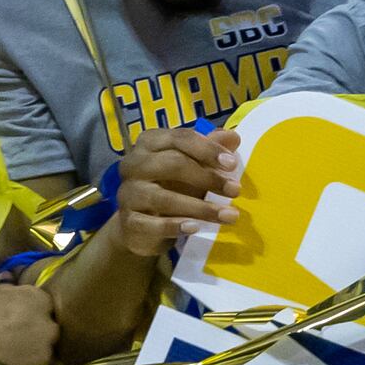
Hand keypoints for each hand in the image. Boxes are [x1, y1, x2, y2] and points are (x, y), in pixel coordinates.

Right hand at [110, 125, 238, 260]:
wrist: (139, 225)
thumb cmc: (168, 186)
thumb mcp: (191, 166)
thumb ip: (208, 151)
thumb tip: (233, 137)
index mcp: (150, 143)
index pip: (180, 138)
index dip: (208, 150)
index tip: (232, 164)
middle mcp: (134, 164)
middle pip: (173, 164)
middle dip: (208, 177)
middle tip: (235, 190)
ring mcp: (128, 193)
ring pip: (165, 198)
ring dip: (201, 208)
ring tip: (229, 215)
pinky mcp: (129, 221)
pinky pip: (153, 224)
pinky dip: (175, 226)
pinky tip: (196, 228)